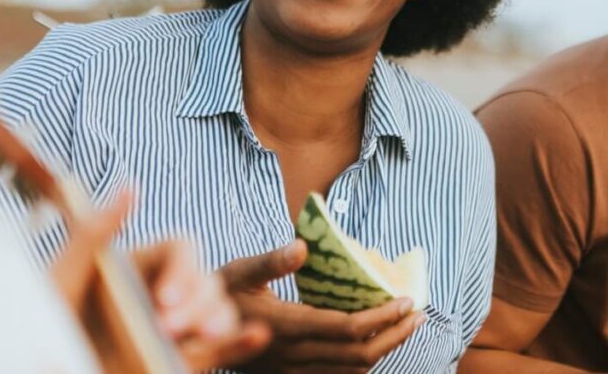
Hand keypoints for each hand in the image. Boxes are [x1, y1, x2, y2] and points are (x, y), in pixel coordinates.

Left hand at [52, 190, 268, 371]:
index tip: (164, 299)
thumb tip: (129, 186)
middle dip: (198, 301)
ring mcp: (176, 328)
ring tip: (203, 340)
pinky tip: (256, 335)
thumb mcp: (62, 278)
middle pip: (207, 279)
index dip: (183, 269)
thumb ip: (93, 234)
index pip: (182, 249)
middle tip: (167, 328)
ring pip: (219, 311)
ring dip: (221, 319)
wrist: (43, 362)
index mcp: (140, 264)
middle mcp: (163, 293)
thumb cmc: (44, 323)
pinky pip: (223, 349)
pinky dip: (242, 342)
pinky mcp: (183, 361)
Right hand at [219, 240, 425, 372]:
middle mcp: (292, 355)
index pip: (345, 328)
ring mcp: (292, 371)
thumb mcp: (238, 270)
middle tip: (417, 314)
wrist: (190, 331)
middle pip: (357, 356)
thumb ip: (271, 260)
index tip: (405, 300)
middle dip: (393, 335)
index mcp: (284, 326)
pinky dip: (363, 362)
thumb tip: (302, 246)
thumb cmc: (216, 293)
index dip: (380, 318)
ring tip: (406, 326)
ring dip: (384, 350)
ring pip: (350, 371)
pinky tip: (375, 343)